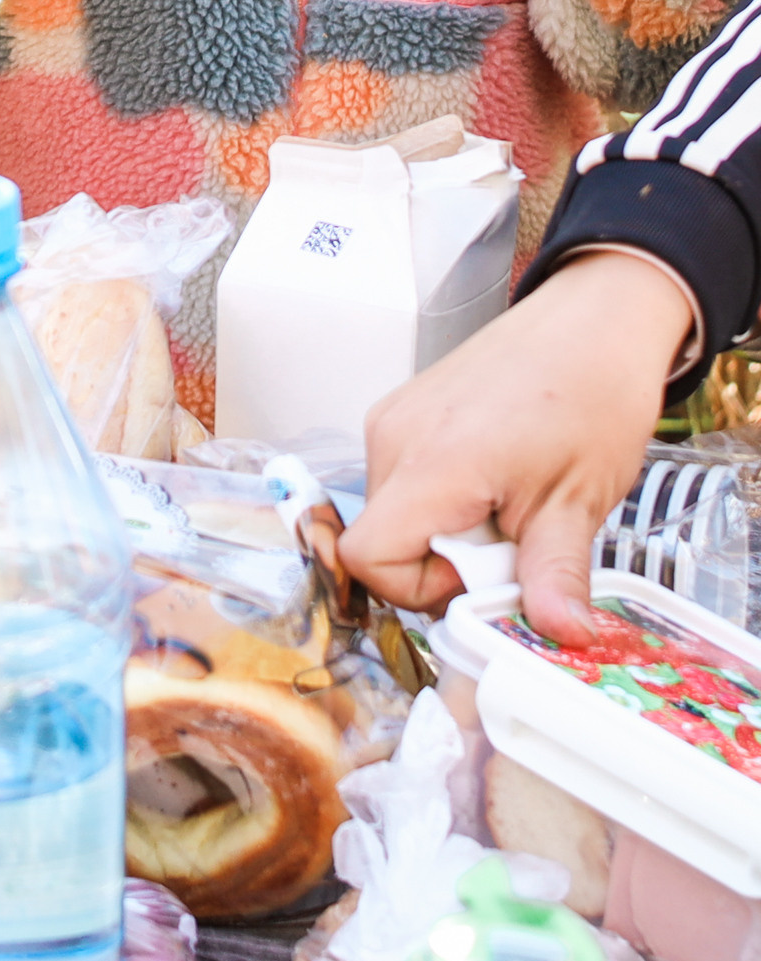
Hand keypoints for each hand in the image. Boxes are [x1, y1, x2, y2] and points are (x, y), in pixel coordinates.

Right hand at [337, 250, 691, 642]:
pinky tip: (496, 477)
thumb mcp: (578, 500)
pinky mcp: (403, 408)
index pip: (366, 557)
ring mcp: (394, 417)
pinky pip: (402, 477)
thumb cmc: (590, 395)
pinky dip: (442, 497)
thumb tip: (562, 639)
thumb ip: (554, 576)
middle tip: (511, 539)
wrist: (593, 320)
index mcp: (431, 463)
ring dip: (445, 529)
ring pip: (392, 511)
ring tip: (510, 503)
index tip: (478, 577)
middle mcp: (394, 436)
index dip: (416, 589)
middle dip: (442, 561)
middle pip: (380, 539)